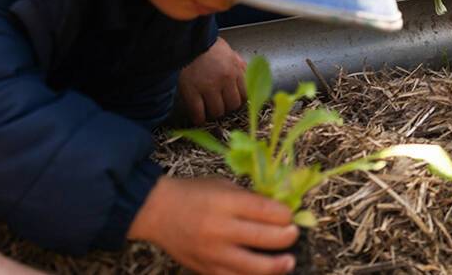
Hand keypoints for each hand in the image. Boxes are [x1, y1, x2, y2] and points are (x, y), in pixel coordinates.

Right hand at [128, 176, 297, 274]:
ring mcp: (213, 254)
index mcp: (226, 203)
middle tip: (293, 234)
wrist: (157, 212)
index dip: (286, 215)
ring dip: (277, 266)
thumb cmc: (193, 194)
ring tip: (288, 261)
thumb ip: (250, 199)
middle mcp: (220, 229)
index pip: (267, 211)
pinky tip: (263, 271)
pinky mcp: (206, 270)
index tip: (291, 215)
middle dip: (287, 237)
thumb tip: (281, 210)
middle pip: (266, 239)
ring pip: (254, 268)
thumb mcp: (223, 186)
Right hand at [177, 39, 249, 124]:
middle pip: (232, 105)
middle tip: (221, 105)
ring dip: (213, 112)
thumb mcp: (229, 52)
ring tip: (209, 109)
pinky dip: (199, 118)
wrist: (188, 41)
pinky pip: (198, 113)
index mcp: (235, 70)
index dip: (239, 99)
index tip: (234, 100)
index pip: (245, 94)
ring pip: (217, 112)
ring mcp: (208, 87)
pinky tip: (198, 117)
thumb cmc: (208, 46)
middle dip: (227, 107)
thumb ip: (239, 65)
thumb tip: (245, 75)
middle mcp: (224, 80)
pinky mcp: (191, 92)